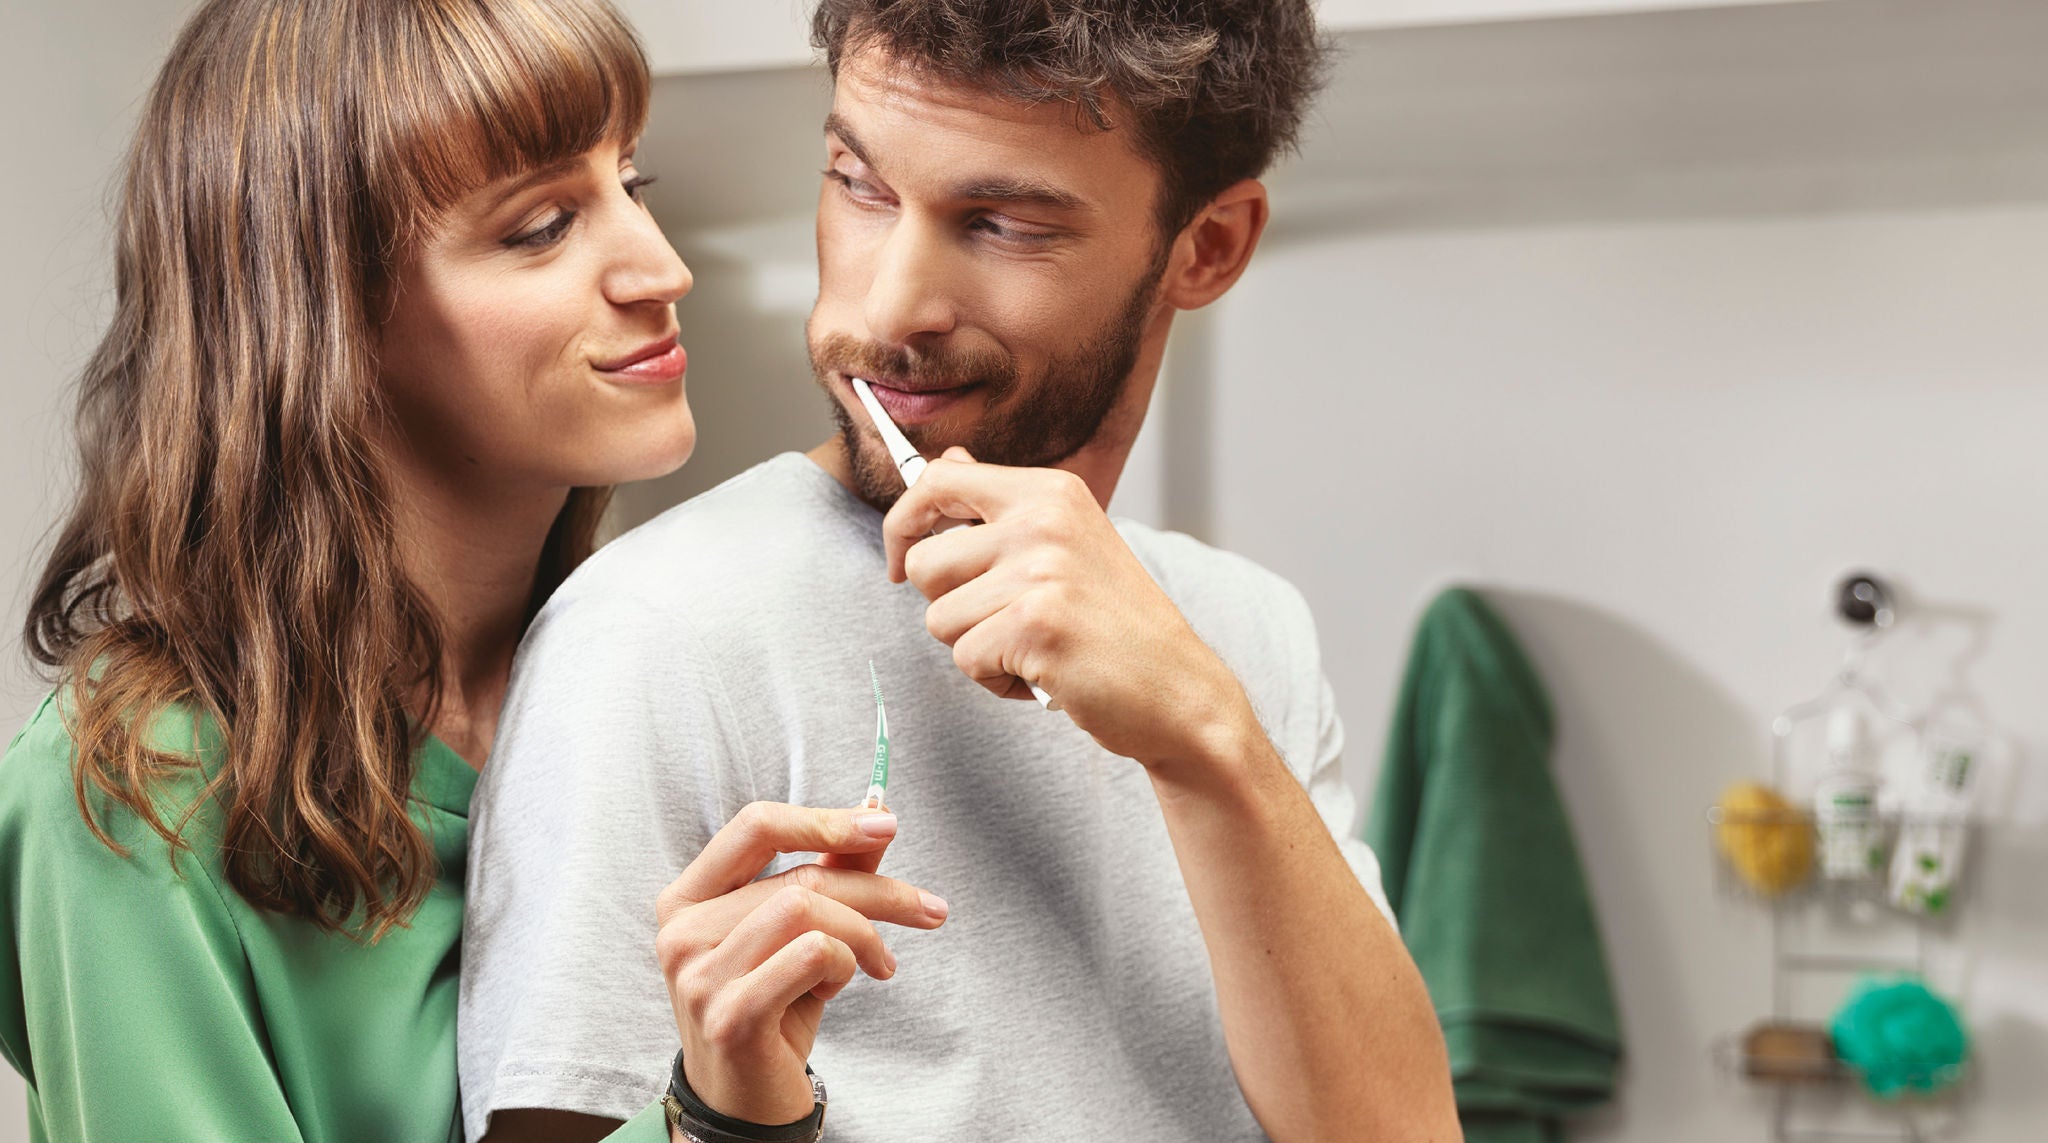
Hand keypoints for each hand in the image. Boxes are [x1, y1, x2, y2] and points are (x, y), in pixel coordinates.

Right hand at [653, 802, 948, 1123]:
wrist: (746, 1100)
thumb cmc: (773, 1008)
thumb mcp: (797, 933)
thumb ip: (829, 872)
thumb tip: (876, 815)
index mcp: (689, 897)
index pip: (755, 826)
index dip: (825, 819)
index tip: (886, 823)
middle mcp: (682, 931)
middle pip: (798, 876)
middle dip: (877, 890)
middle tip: (928, 908)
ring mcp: (700, 975)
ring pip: (807, 910)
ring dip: (863, 934)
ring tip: (876, 963)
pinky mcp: (731, 1015)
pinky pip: (812, 955)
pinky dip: (845, 965)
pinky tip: (842, 987)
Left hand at [883, 448, 1256, 774]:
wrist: (1180, 691)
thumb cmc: (1120, 626)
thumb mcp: (1069, 542)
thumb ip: (1003, 507)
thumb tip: (945, 463)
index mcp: (1050, 492)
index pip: (938, 481)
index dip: (902, 523)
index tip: (899, 557)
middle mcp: (1043, 521)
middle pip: (924, 562)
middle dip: (949, 605)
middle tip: (1005, 621)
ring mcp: (1040, 572)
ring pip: (939, 619)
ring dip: (978, 648)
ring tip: (1034, 649)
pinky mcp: (1035, 626)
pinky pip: (966, 659)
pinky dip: (998, 681)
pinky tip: (1045, 675)